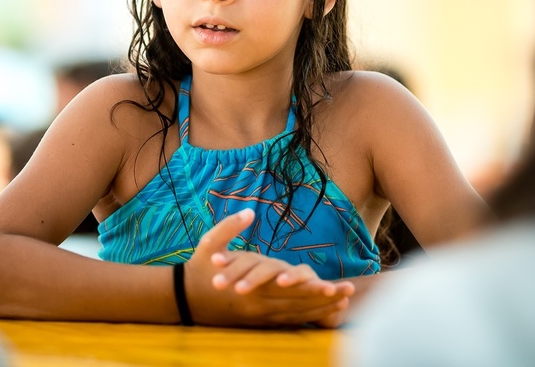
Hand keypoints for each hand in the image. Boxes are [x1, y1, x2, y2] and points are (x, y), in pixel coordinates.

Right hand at [184, 208, 354, 327]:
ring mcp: (258, 317)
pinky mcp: (257, 322)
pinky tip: (323, 313)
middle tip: (350, 292)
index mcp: (249, 289)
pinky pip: (287, 322)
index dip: (313, 288)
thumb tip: (248, 210)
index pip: (288, 290)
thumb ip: (229, 227)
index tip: (334, 285)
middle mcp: (257, 307)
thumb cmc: (198, 269)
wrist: (183, 300)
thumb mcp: (209, 244)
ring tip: (344, 303)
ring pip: (296, 316)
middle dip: (325, 300)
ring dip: (320, 310)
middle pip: (298, 305)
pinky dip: (307, 318)